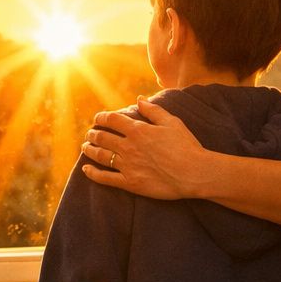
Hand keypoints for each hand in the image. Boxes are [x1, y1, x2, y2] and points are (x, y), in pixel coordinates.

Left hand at [79, 96, 206, 198]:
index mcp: (138, 130)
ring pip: (100, 155)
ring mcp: (128, 165)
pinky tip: (86, 169)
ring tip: (85, 147)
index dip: (101, 117)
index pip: (112, 120)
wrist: (194, 173)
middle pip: (103, 137)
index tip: (98, 118)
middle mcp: (129, 146)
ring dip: (90, 150)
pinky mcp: (130, 183)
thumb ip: (153, 110)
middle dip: (93, 133)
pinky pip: (105, 178)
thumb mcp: (172, 122)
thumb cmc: (186, 146)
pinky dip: (93, 173)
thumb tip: (138, 99)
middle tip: (90, 133)